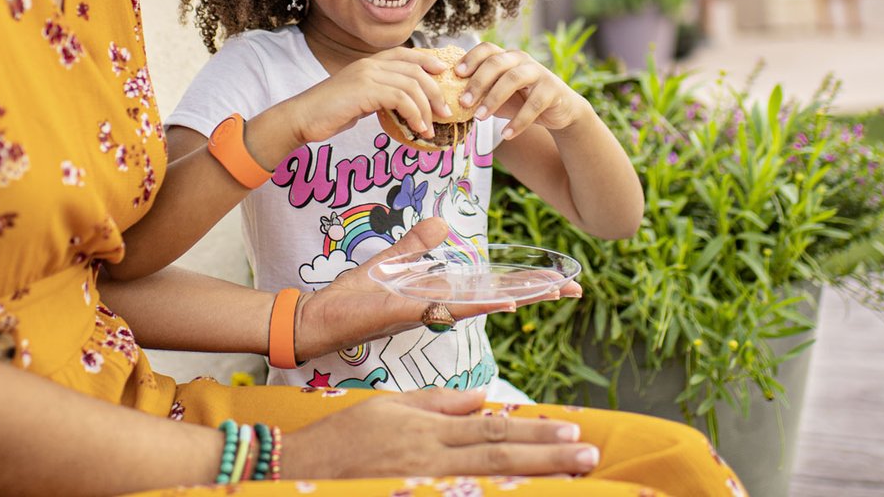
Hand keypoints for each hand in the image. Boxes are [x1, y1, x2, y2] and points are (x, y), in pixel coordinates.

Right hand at [274, 47, 450, 145]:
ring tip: (432, 127)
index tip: (442, 71)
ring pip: (411, 85)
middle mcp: (370, 64)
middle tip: (445, 112)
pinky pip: (401, 99)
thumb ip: (379, 95)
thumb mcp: (359, 99)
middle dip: (435, 91)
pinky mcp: (365, 90)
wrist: (302, 117)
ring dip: (427, 108)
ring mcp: (367, 75)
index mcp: (369, 62)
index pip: (405, 53)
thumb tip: (401, 106)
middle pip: (415, 70)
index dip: (427, 59)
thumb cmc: (329, 112)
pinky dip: (414, 114)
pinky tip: (417, 129)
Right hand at [279, 387, 599, 479]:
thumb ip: (439, 403)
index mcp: (426, 429)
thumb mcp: (390, 407)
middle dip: (547, 455)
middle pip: (498, 457)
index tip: (570, 429)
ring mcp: (421, 486)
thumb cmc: (342, 438)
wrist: (294, 471)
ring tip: (572, 475)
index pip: (490, 429)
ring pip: (486, 483)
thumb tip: (483, 397)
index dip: (532, 431)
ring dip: (531, 479)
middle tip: (589, 452)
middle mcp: (429, 458)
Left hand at [295, 218, 579, 361]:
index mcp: (437, 294)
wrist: (316, 319)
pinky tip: (504, 302)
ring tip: (553, 290)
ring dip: (518, 296)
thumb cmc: (349, 298)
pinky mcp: (404, 311)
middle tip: (574, 287)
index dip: (522, 281)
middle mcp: (438, 307)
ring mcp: (425, 311)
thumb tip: (442, 225)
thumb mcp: (387, 263)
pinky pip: (446, 307)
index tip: (557, 276)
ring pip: (482, 303)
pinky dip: (476, 304)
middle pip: (496, 296)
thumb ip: (415, 247)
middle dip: (535, 291)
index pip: (488, 286)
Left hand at [452, 44, 590, 139]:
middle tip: (463, 102)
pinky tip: (506, 134)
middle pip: (497, 62)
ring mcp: (539, 73)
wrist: (559, 111)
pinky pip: (534, 104)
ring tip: (480, 117)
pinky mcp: (553, 89)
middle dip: (478, 82)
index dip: (471, 58)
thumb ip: (481, 93)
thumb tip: (448, 100)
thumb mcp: (499, 96)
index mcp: (506, 57)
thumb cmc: (522, 101)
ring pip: (514, 79)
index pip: (487, 48)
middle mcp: (522, 60)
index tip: (455, 73)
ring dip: (494, 98)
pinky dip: (519, 121)